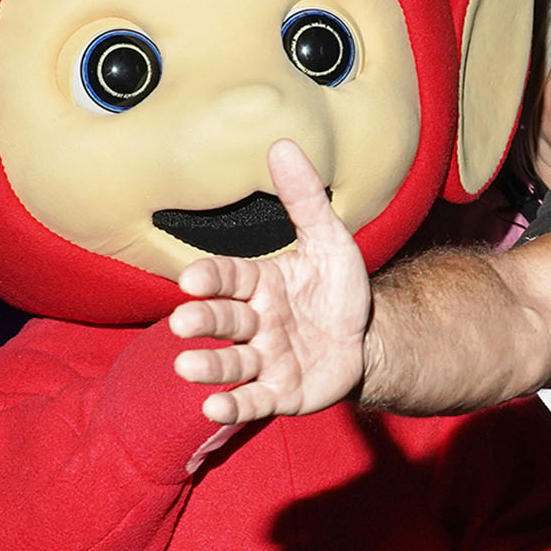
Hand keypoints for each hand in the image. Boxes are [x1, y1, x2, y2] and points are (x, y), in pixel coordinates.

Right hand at [169, 140, 369, 424]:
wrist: (367, 339)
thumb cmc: (337, 290)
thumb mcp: (330, 241)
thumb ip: (305, 199)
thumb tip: (282, 144)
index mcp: (259, 284)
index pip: (229, 278)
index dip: (211, 279)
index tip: (192, 279)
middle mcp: (254, 322)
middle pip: (223, 321)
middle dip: (203, 321)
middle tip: (183, 321)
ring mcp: (264, 360)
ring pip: (231, 363)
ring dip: (208, 366)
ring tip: (186, 367)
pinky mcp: (279, 394)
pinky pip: (252, 401)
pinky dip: (231, 406)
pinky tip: (213, 406)